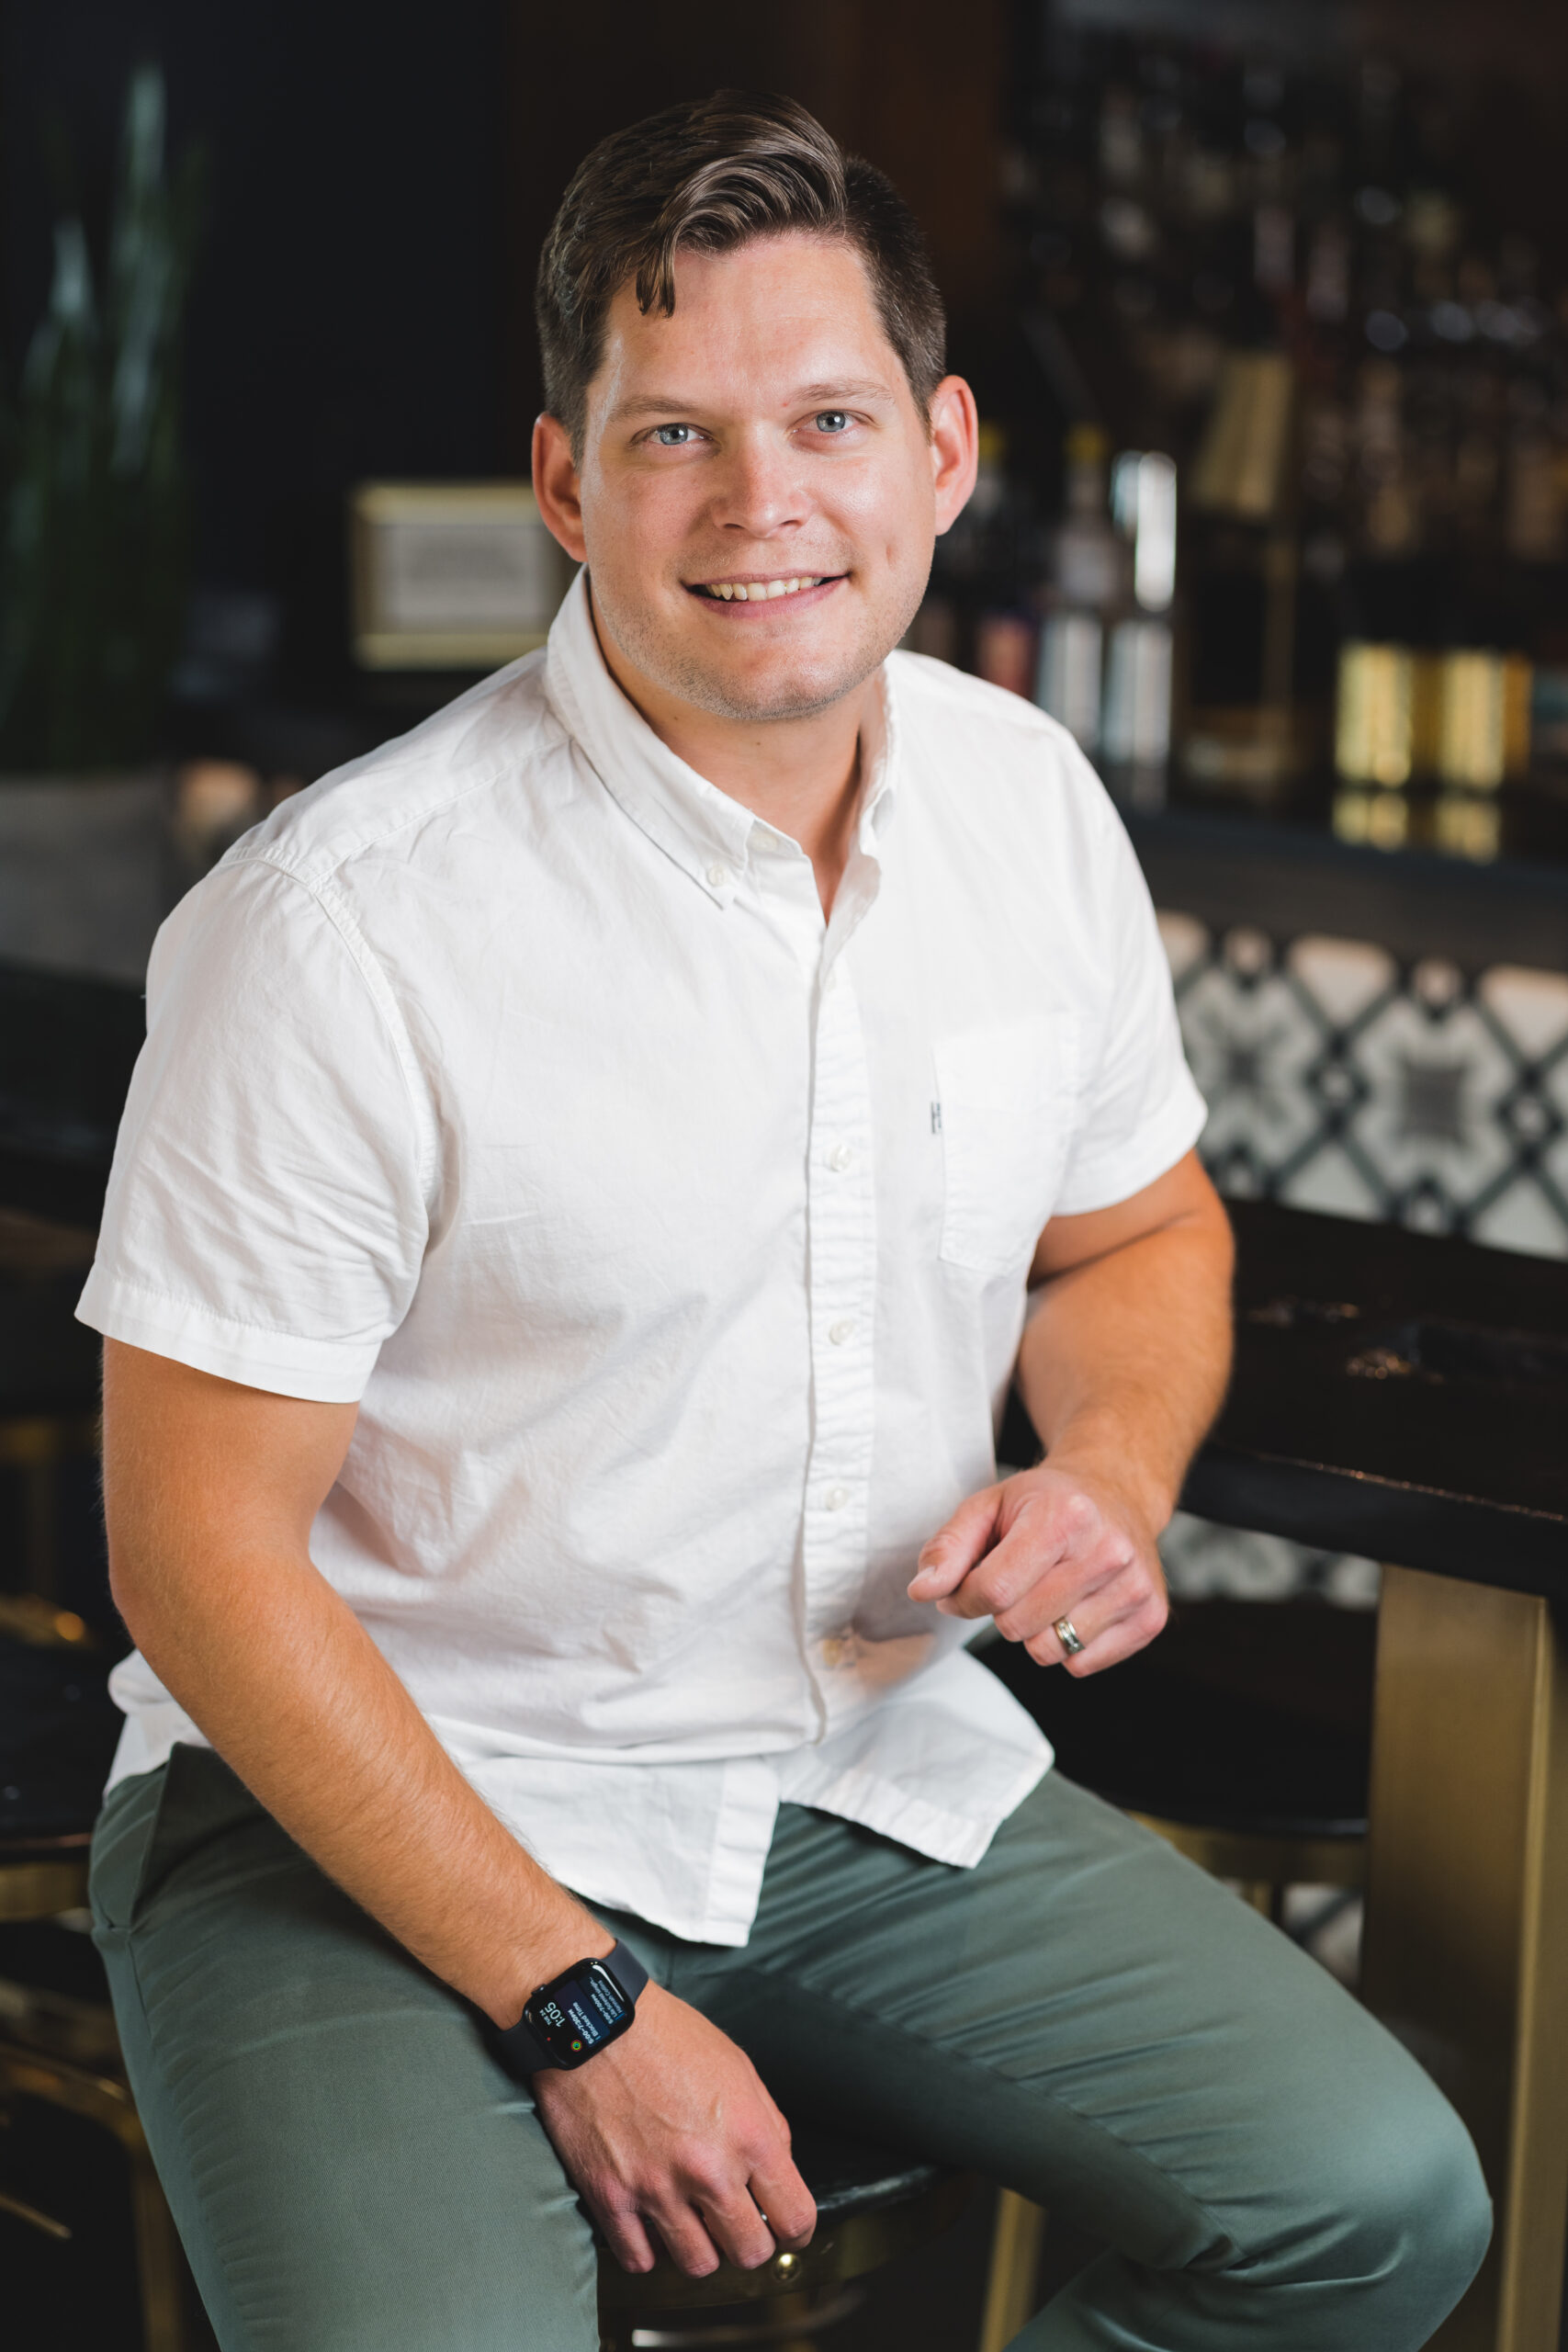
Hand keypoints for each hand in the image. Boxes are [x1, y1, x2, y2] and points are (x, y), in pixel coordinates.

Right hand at [532, 1982, 815, 2276]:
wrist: (596, 2023)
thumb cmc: (665, 2036)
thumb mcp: (737, 2067)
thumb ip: (766, 2125)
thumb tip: (777, 2174)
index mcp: (748, 2135)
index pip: (795, 2217)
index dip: (796, 2232)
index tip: (786, 2230)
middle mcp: (707, 2170)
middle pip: (749, 2252)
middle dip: (748, 2242)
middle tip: (735, 2223)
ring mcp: (657, 2188)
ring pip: (698, 2265)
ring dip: (700, 2248)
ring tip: (692, 2221)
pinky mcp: (611, 2197)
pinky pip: (639, 2260)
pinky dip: (648, 2250)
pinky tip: (651, 2224)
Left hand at [907, 1458, 1167, 1674]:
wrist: (1114, 1491)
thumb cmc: (1044, 1502)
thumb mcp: (987, 1506)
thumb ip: (948, 1548)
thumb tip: (923, 1591)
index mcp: (1064, 1516)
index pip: (994, 1590)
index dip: (963, 1598)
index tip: (965, 1586)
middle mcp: (1107, 1551)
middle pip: (1017, 1626)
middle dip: (1001, 1611)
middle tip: (1015, 1580)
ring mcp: (1134, 1587)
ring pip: (1049, 1651)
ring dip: (1035, 1630)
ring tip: (1048, 1590)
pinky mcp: (1151, 1618)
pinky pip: (1082, 1665)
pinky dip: (1068, 1646)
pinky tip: (1077, 1605)